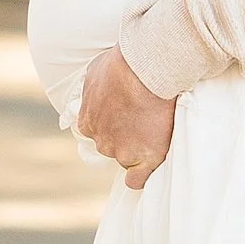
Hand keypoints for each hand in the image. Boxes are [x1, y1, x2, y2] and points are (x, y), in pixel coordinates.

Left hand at [77, 43, 176, 188]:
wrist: (146, 69)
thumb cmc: (123, 63)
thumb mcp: (95, 72)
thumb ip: (93, 90)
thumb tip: (98, 88)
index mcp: (87, 122)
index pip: (98, 133)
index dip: (114, 125)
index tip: (126, 117)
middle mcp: (101, 141)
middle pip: (112, 147)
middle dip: (126, 137)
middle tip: (144, 119)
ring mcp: (122, 152)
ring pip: (128, 159)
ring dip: (140, 148)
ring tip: (157, 127)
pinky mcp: (144, 158)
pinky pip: (138, 180)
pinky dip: (143, 175)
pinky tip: (152, 164)